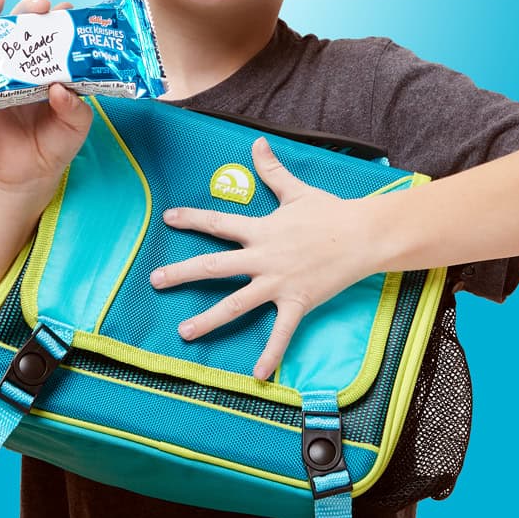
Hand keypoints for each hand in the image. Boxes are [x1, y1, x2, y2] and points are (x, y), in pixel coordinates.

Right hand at [0, 0, 92, 203]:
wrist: (29, 172)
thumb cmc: (56, 144)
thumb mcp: (77, 125)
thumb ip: (75, 108)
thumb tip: (58, 89)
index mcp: (54, 70)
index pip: (56, 37)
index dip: (60, 21)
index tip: (68, 9)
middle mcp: (27, 68)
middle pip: (26, 30)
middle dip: (32, 12)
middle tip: (42, 6)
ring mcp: (0, 75)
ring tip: (1, 2)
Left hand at [150, 137, 377, 380]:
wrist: (362, 235)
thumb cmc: (330, 213)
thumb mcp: (296, 190)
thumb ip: (271, 170)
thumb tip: (257, 142)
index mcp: (261, 230)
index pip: (219, 224)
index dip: (192, 219)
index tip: (168, 218)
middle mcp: (263, 258)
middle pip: (214, 267)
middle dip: (183, 273)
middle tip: (156, 280)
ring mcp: (278, 283)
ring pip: (236, 304)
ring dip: (208, 319)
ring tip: (183, 332)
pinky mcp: (297, 302)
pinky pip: (281, 333)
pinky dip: (270, 355)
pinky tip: (258, 375)